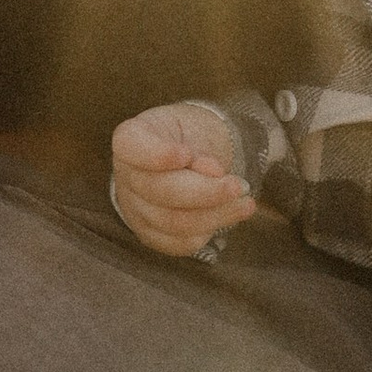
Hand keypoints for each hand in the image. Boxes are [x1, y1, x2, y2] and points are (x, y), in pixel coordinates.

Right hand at [111, 101, 253, 254]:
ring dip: (215, 215)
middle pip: (160, 191)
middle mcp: (126, 176)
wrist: (183, 157)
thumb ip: (200, 148)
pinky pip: (177, 243)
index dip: (157, 155)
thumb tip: (214, 173)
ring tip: (245, 204)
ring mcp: (134, 209)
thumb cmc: (186, 138)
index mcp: (130, 139)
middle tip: (239, 186)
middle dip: (206, 191)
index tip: (186, 154)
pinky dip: (205, 233)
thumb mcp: (192, 128)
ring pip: (173, 222)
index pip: (130, 147)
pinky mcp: (149, 234)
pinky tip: (225, 217)